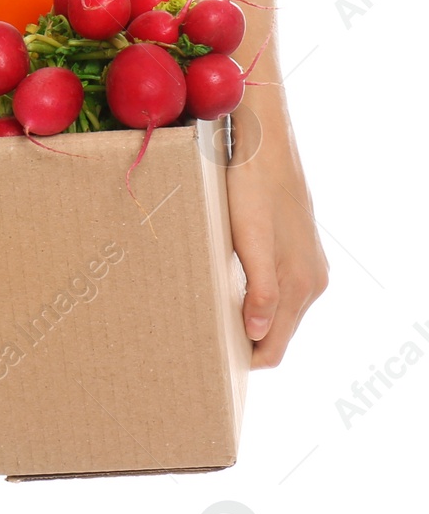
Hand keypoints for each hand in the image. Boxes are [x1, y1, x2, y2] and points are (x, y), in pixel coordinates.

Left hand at [224, 92, 328, 366]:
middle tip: (202, 348)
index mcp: (302, 285)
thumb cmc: (252, 190)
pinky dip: (255, 297)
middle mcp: (311, 280)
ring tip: (210, 321)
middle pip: (277, 330)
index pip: (275, 345)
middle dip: (246, 343)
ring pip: (278, 309)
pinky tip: (227, 290)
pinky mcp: (294, 247)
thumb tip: (256, 334)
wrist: (263, 145)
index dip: (247, 361)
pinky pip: (277, 287)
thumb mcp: (252, 241)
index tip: (213, 368)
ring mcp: (306, 263)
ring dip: (249, 319)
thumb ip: (261, 289)